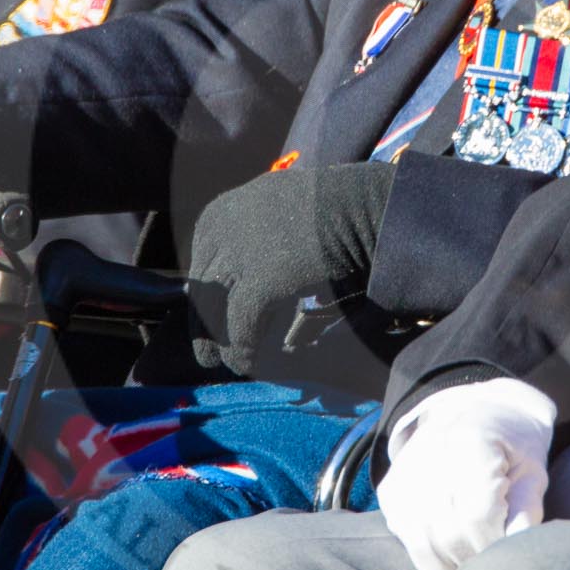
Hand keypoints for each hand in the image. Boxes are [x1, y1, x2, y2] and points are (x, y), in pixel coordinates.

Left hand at [186, 161, 393, 374]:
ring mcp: (238, 253)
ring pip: (215, 309)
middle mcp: (223, 227)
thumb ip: (264, 245)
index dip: (207, 297)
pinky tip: (248, 363)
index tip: (210, 320)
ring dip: (221, 341)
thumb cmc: (337, 209)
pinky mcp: (261, 281)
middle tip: (209, 352)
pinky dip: (242, 350)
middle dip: (204, 322)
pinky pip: (241, 327)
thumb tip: (258, 288)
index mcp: (225, 209)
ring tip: (232, 363)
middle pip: (203, 287)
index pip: (202, 261)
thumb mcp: (284, 215)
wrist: (367, 206)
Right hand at [378, 379, 555, 569]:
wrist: (478, 413)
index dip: (493, 544)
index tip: (506, 554)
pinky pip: (406, 538)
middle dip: (473, 559)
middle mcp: (428, 454)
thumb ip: (527, 509)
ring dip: (450, 565)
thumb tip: (517, 550)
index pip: (476, 515)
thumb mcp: (532, 470)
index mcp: (469, 442)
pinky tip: (450, 556)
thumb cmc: (512, 447)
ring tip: (472, 567)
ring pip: (422, 541)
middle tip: (491, 565)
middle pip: (447, 532)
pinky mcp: (391, 491)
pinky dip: (429, 557)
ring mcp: (403, 473)